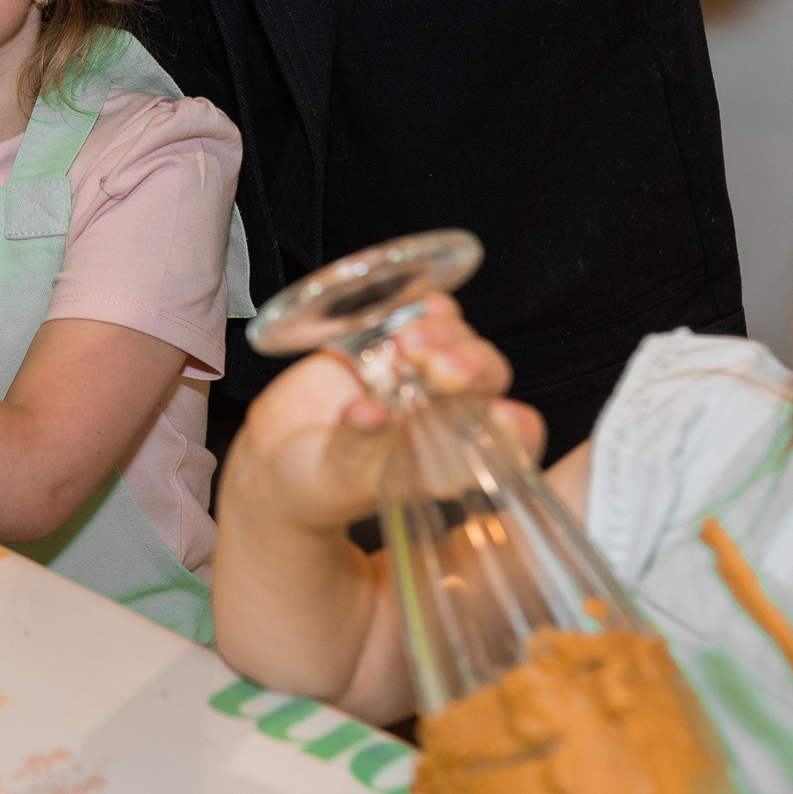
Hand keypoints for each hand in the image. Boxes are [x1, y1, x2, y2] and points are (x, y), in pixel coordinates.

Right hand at [221, 296, 544, 533]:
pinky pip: (425, 318)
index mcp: (447, 461)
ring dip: (445, 336)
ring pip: (460, 344)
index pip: (506, 446)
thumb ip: (355, 448)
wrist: (275, 456)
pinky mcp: (388, 346)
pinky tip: (424, 307)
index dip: (517, 430)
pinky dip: (430, 309)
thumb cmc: (312, 486)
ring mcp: (419, 378)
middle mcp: (445, 418)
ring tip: (406, 343)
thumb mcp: (332, 478)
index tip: (504, 414)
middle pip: (487, 381)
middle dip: (473, 367)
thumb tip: (372, 413)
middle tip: (440, 368)